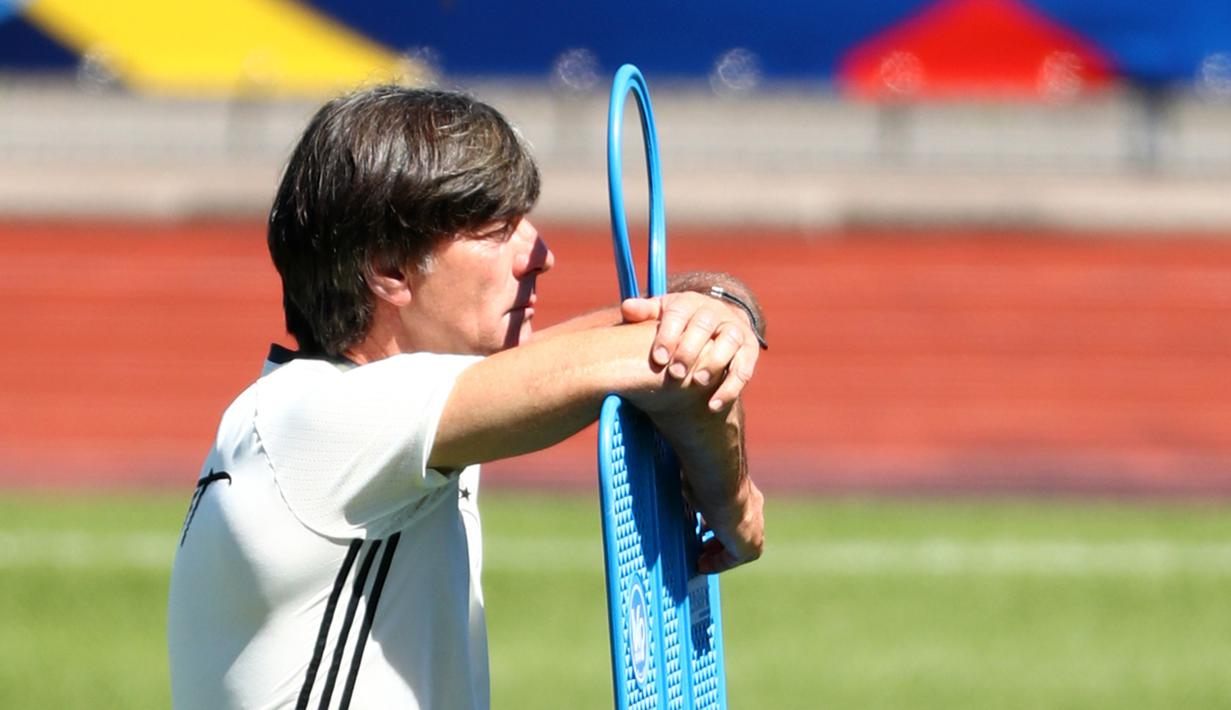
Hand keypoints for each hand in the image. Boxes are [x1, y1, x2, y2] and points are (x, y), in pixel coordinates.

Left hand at [621, 292, 759, 410]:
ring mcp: (734, 329)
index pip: (679, 312)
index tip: (658, 359)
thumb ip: (644, 312)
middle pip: (705, 324)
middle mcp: (715, 311)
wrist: (715, 324)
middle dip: (690, 349)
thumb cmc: (678, 324)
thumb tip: (627, 308)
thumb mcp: (661, 315)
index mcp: (689, 302)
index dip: (669, 334)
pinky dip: (731, 387)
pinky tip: (713, 405)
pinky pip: (745, 367)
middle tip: (675, 373)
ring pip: (730, 340)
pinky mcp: (749, 349)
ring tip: (698, 383)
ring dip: (714, 362)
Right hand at [694, 478, 764, 573]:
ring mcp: (755, 530)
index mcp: (747, 496)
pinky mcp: (750, 545)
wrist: (722, 479)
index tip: (704, 534)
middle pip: (739, 534)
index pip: (737, 516)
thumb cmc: (708, 476)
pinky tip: (704, 565)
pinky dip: (718, 563)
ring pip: (739, 549)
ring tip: (702, 561)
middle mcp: (755, 512)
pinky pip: (734, 559)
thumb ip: (699, 491)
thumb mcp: (703, 484)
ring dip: (720, 555)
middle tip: (703, 550)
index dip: (719, 527)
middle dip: (720, 544)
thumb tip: (685, 490)